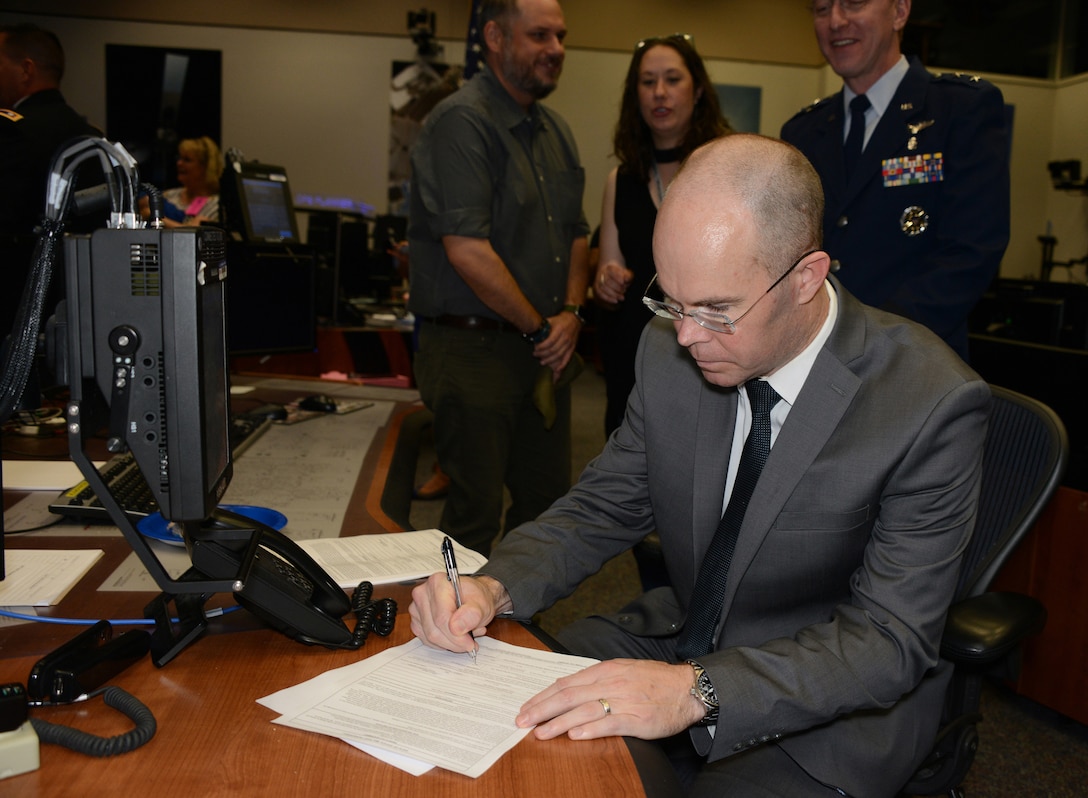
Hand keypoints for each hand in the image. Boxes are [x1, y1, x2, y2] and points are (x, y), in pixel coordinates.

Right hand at [409, 572, 497, 655]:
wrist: (473, 597)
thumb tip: (456, 627)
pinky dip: (443, 643)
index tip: (470, 643)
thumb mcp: (483, 603)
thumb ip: (472, 614)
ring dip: (450, 643)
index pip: (441, 618)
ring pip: (429, 638)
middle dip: (455, 642)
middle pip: (434, 630)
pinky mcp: (416, 621)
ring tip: (465, 635)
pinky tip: (455, 635)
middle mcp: (423, 593)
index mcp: (438, 583)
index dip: (457, 636)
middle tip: (470, 643)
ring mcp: (417, 608)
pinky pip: (427, 641)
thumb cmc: (476, 597)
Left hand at [516, 659, 704, 740]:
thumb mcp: (622, 671)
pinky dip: (590, 729)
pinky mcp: (637, 718)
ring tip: (541, 733)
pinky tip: (575, 735)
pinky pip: (610, 723)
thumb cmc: (654, 680)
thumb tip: (565, 686)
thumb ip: (595, 679)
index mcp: (605, 670)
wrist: (687, 687)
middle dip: (542, 709)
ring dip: (559, 722)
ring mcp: (624, 700)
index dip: (543, 696)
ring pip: (584, 710)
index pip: (566, 683)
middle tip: (522, 722)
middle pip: (569, 696)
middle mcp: (611, 683)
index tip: (525, 708)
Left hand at [533, 311, 579, 378]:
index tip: (535, 349)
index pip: (550, 341)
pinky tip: (557, 369)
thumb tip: (532, 333)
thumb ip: (543, 327)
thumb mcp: (551, 320)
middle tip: (536, 355)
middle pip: (553, 350)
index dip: (541, 347)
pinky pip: (567, 358)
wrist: (574, 320)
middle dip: (543, 354)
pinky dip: (562, 365)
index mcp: (559, 330)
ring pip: (559, 355)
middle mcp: (565, 337)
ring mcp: (570, 344)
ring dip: (549, 360)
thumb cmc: (560, 320)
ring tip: (542, 362)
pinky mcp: (572, 348)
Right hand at [594, 262, 633, 305]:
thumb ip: (628, 275)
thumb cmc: (622, 275)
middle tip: (624, 291)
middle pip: (607, 281)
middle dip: (616, 288)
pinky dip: (608, 298)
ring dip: (613, 294)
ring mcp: (598, 280)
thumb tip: (626, 280)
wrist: (612, 275)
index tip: (623, 282)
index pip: (611, 271)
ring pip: (603, 288)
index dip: (617, 277)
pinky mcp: (597, 288)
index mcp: (609, 267)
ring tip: (622, 297)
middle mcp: (602, 273)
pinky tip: (615, 301)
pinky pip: (600, 294)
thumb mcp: (627, 273)